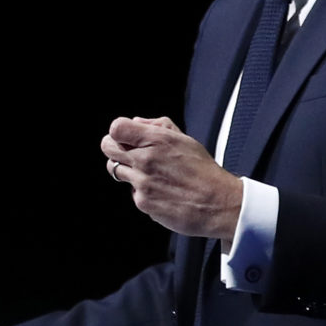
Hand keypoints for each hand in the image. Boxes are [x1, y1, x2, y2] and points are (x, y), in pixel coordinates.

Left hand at [102, 116, 242, 240]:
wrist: (217, 204)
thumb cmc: (203, 170)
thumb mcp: (185, 139)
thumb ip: (158, 126)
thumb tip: (135, 122)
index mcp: (157, 140)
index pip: (117, 128)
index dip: (119, 131)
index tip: (126, 136)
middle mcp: (145, 160)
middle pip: (107, 147)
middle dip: (114, 147)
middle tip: (127, 152)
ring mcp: (142, 182)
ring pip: (115, 170)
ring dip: (127, 169)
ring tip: (147, 173)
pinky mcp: (143, 202)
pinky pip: (132, 191)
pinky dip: (142, 190)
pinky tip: (160, 191)